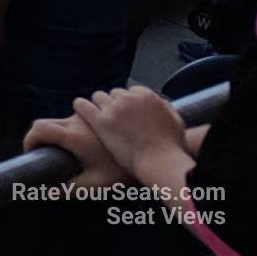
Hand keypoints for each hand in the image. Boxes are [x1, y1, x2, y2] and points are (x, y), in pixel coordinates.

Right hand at [25, 104, 126, 188]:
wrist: (150, 155)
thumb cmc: (122, 172)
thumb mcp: (96, 183)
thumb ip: (70, 188)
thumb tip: (47, 193)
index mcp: (74, 137)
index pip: (40, 129)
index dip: (29, 139)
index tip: (30, 152)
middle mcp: (78, 121)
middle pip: (45, 122)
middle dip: (39, 136)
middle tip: (44, 152)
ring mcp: (88, 115)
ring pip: (61, 119)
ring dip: (57, 131)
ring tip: (69, 149)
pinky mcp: (97, 113)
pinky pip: (76, 117)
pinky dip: (72, 127)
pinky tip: (85, 141)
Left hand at [77, 86, 198, 186]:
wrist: (160, 164)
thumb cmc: (171, 148)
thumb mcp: (176, 122)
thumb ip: (165, 108)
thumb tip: (160, 102)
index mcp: (146, 96)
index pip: (131, 91)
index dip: (129, 103)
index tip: (128, 114)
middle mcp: (128, 99)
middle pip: (114, 94)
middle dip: (115, 104)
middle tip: (115, 119)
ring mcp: (113, 109)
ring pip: (98, 97)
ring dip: (99, 106)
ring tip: (99, 117)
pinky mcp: (100, 121)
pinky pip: (82, 105)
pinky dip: (80, 106)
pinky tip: (80, 110)